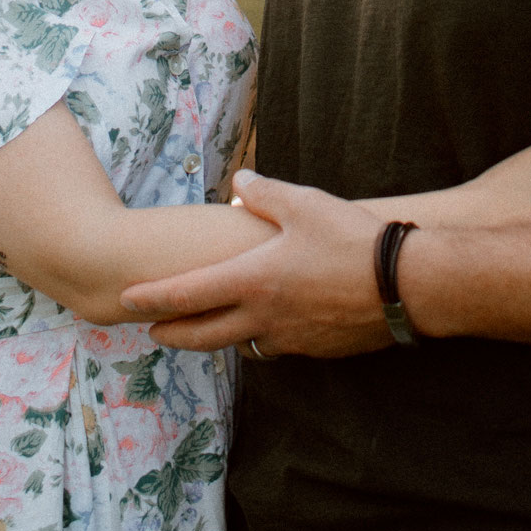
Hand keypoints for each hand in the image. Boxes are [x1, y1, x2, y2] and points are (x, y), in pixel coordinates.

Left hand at [120, 171, 391, 358]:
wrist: (404, 287)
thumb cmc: (351, 240)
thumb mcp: (304, 203)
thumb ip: (264, 193)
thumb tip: (239, 179)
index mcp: (253, 280)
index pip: (187, 294)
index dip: (153, 298)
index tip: (126, 300)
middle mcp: (263, 317)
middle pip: (203, 335)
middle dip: (173, 333)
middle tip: (153, 332)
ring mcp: (289, 339)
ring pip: (240, 345)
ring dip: (217, 338)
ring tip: (206, 329)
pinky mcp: (315, 350)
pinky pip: (275, 347)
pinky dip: (260, 338)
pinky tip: (267, 326)